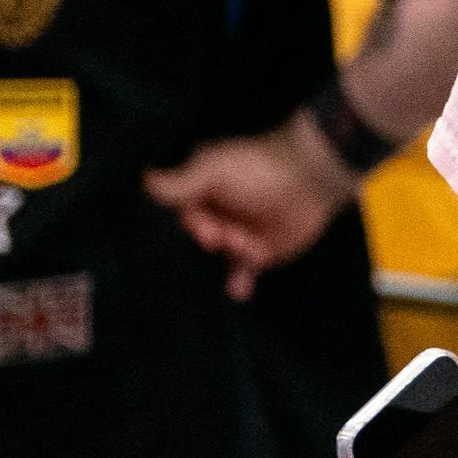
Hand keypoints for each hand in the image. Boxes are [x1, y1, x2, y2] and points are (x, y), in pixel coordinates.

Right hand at [147, 115, 359, 300]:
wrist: (312, 178)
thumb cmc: (260, 167)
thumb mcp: (214, 169)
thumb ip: (180, 183)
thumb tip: (144, 181)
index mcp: (201, 190)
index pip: (181, 215)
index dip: (194, 224)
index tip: (210, 228)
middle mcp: (216, 212)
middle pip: (199, 238)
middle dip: (215, 239)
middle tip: (232, 235)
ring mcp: (237, 234)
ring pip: (219, 257)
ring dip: (231, 256)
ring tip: (250, 246)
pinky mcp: (260, 253)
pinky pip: (241, 273)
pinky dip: (238, 283)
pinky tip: (238, 290)